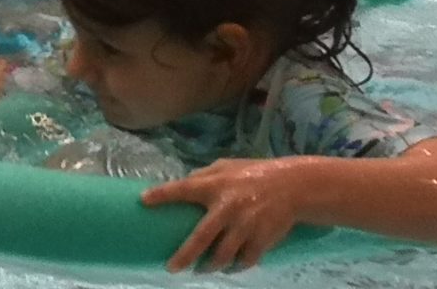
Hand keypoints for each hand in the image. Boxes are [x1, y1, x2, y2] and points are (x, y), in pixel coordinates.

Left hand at [142, 158, 301, 272]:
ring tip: (200, 270)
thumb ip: (204, 175)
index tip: (143, 201)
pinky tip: (228, 268)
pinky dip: (235, 267)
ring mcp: (246, 226)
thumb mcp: (226, 166)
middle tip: (171, 268)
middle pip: (201, 238)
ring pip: (223, 256)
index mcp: (216, 185)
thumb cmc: (254, 173)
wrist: (294, 186)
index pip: (183, 189)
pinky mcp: (262, 240)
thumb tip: (183, 185)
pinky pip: (244, 261)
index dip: (162, 194)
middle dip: (184, 256)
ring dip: (209, 267)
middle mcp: (228, 207)